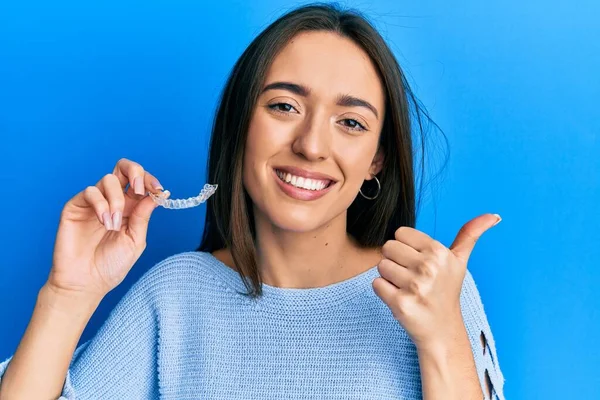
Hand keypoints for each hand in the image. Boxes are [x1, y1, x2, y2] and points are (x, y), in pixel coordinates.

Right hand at [47, 158, 169, 298]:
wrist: (86, 283)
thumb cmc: (111, 266)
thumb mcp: (135, 240)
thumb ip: (143, 216)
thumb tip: (158, 195)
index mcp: (130, 208)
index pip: (140, 182)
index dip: (150, 180)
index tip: (158, 191)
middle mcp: (113, 201)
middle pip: (123, 168)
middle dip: (135, 171)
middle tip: (140, 189)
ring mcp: (94, 202)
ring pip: (108, 179)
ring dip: (116, 200)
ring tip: (114, 224)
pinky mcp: (76, 206)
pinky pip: (90, 191)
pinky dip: (101, 204)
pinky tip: (104, 222)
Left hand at [372, 213, 500, 349]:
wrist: (442, 330)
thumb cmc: (447, 291)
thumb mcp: (459, 261)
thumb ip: (469, 235)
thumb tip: (493, 215)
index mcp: (439, 252)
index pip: (400, 233)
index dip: (405, 247)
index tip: (417, 261)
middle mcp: (428, 267)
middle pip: (388, 247)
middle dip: (395, 261)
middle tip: (411, 276)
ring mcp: (414, 286)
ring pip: (381, 266)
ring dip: (389, 277)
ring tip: (406, 287)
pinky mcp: (400, 303)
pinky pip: (376, 284)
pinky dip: (384, 291)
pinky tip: (400, 298)